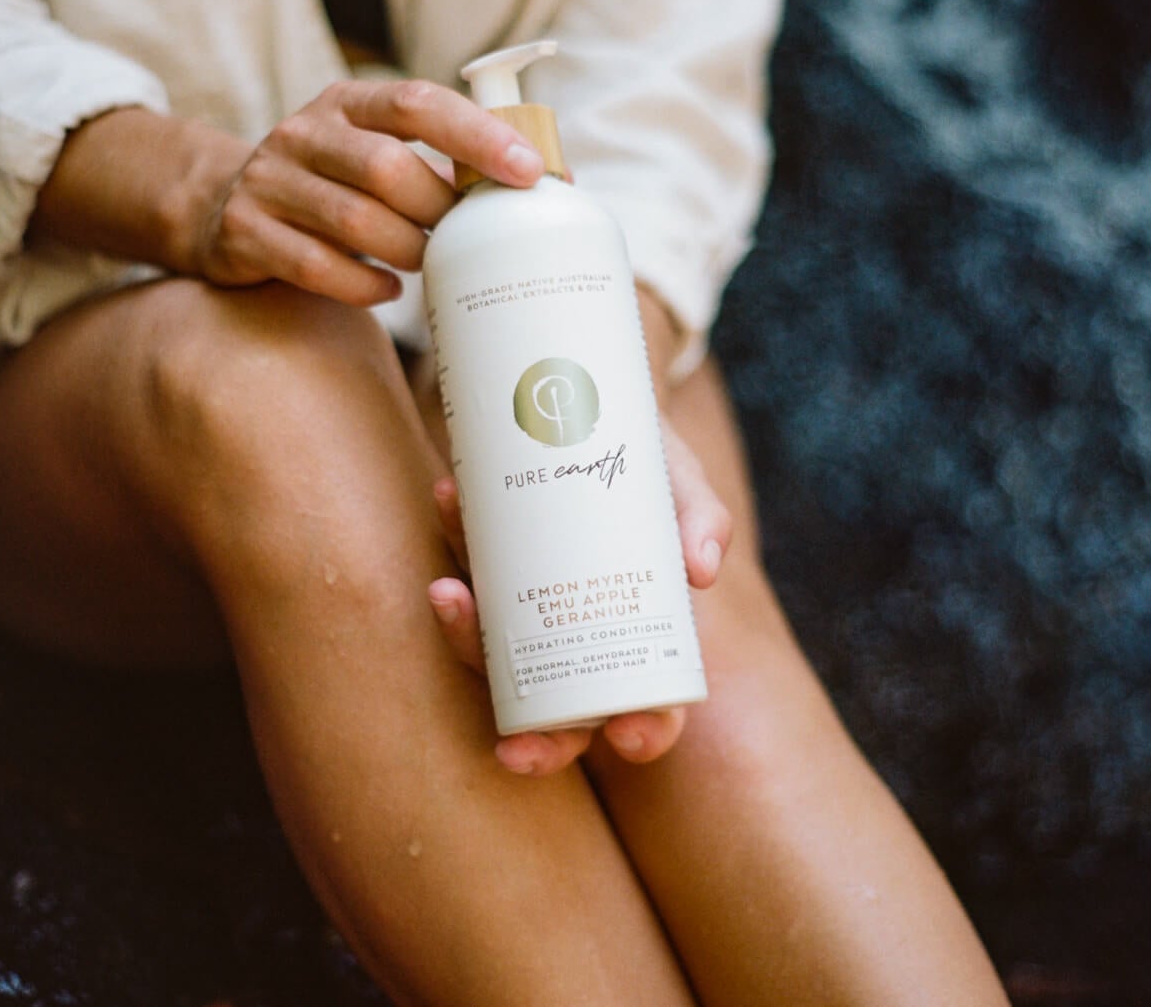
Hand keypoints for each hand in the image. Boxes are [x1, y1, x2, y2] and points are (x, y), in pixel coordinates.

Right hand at [192, 79, 544, 301]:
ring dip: (406, 250)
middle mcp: (304, 132)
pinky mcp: (245, 232)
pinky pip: (316, 266)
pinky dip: (363, 285)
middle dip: (437, 210)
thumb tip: (549, 180)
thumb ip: (443, 162)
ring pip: (355, 221)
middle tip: (463, 237)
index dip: (476, 135)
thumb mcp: (374, 152)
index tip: (528, 171)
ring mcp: (269, 181)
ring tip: (426, 263)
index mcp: (349, 103)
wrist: (222, 206)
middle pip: (387, 168)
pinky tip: (387, 291)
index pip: (418, 103)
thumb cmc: (332, 185)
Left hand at [427, 417, 731, 775]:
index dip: (644, 735)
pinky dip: (450, 547)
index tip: (627, 734)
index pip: (653, 711)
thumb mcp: (683, 482)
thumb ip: (703, 518)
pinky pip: (465, 579)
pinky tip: (447, 503)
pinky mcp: (487, 572)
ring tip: (450, 594)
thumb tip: (702, 570)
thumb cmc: (652, 462)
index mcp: (645, 639)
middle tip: (513, 749)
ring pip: (494, 660)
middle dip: (536, 747)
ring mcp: (528, 614)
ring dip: (466, 638)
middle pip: (562, 721)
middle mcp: (581, 642)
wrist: (592, 403)